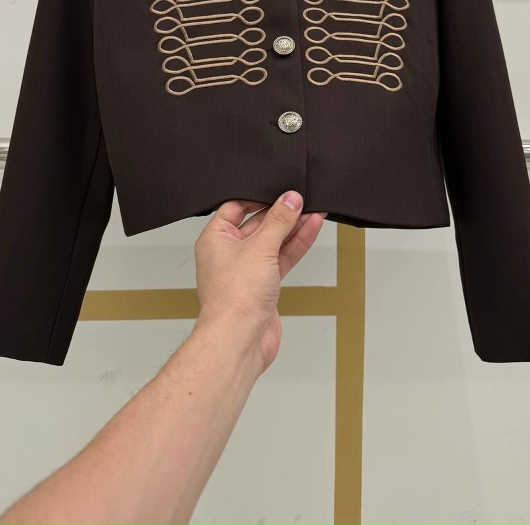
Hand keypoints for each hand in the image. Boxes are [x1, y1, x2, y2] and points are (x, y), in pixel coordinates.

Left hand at [193, 191, 326, 374]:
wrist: (240, 338)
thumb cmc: (233, 298)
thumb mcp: (260, 248)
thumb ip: (278, 221)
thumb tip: (290, 200)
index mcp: (215, 239)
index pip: (235, 207)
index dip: (257, 198)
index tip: (278, 190)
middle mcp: (229, 253)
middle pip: (258, 223)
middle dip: (281, 213)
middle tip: (301, 199)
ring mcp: (247, 269)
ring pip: (273, 241)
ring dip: (293, 228)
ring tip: (313, 211)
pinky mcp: (264, 284)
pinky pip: (281, 257)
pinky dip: (296, 244)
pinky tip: (311, 229)